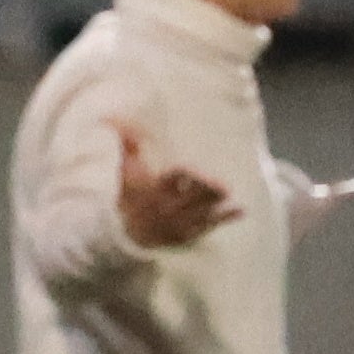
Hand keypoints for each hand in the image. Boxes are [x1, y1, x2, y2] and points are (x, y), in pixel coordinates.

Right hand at [115, 130, 238, 249]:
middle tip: (222, 185)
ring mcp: (178, 221)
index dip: (180, 175)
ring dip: (216, 201)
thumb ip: (127, 145)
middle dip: (205, 190)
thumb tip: (113, 119)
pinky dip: (226, 218)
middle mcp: (168, 206)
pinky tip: (241, 210)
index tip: (187, 169)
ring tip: (229, 191)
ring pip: (201, 210)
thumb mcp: (126, 172)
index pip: (168, 180)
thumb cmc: (131, 197)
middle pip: (190, 196)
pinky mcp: (187, 233)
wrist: (128, 235)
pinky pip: (210, 226)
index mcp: (154, 190)